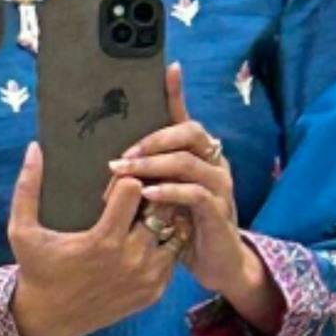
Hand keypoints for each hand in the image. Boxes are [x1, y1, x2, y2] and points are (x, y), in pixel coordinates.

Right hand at [8, 140, 178, 335]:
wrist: (48, 320)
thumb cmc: (35, 271)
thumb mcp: (22, 231)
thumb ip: (27, 188)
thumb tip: (34, 146)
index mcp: (103, 240)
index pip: (134, 188)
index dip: (125, 180)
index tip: (114, 184)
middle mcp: (130, 259)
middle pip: (160, 206)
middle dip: (148, 196)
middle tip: (134, 195)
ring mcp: (145, 278)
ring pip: (172, 230)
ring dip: (161, 219)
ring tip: (143, 215)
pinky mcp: (152, 293)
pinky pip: (172, 256)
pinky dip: (164, 244)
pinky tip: (147, 238)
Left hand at [106, 62, 284, 335]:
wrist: (218, 266)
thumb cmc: (186, 229)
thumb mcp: (165, 198)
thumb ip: (149, 176)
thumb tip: (116, 161)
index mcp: (200, 155)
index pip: (186, 118)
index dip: (177, 93)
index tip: (168, 69)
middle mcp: (214, 164)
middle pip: (189, 133)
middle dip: (152, 140)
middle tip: (121, 155)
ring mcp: (220, 186)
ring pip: (188, 162)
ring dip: (153, 164)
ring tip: (125, 171)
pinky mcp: (218, 212)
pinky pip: (194, 194)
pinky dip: (168, 192)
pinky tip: (147, 195)